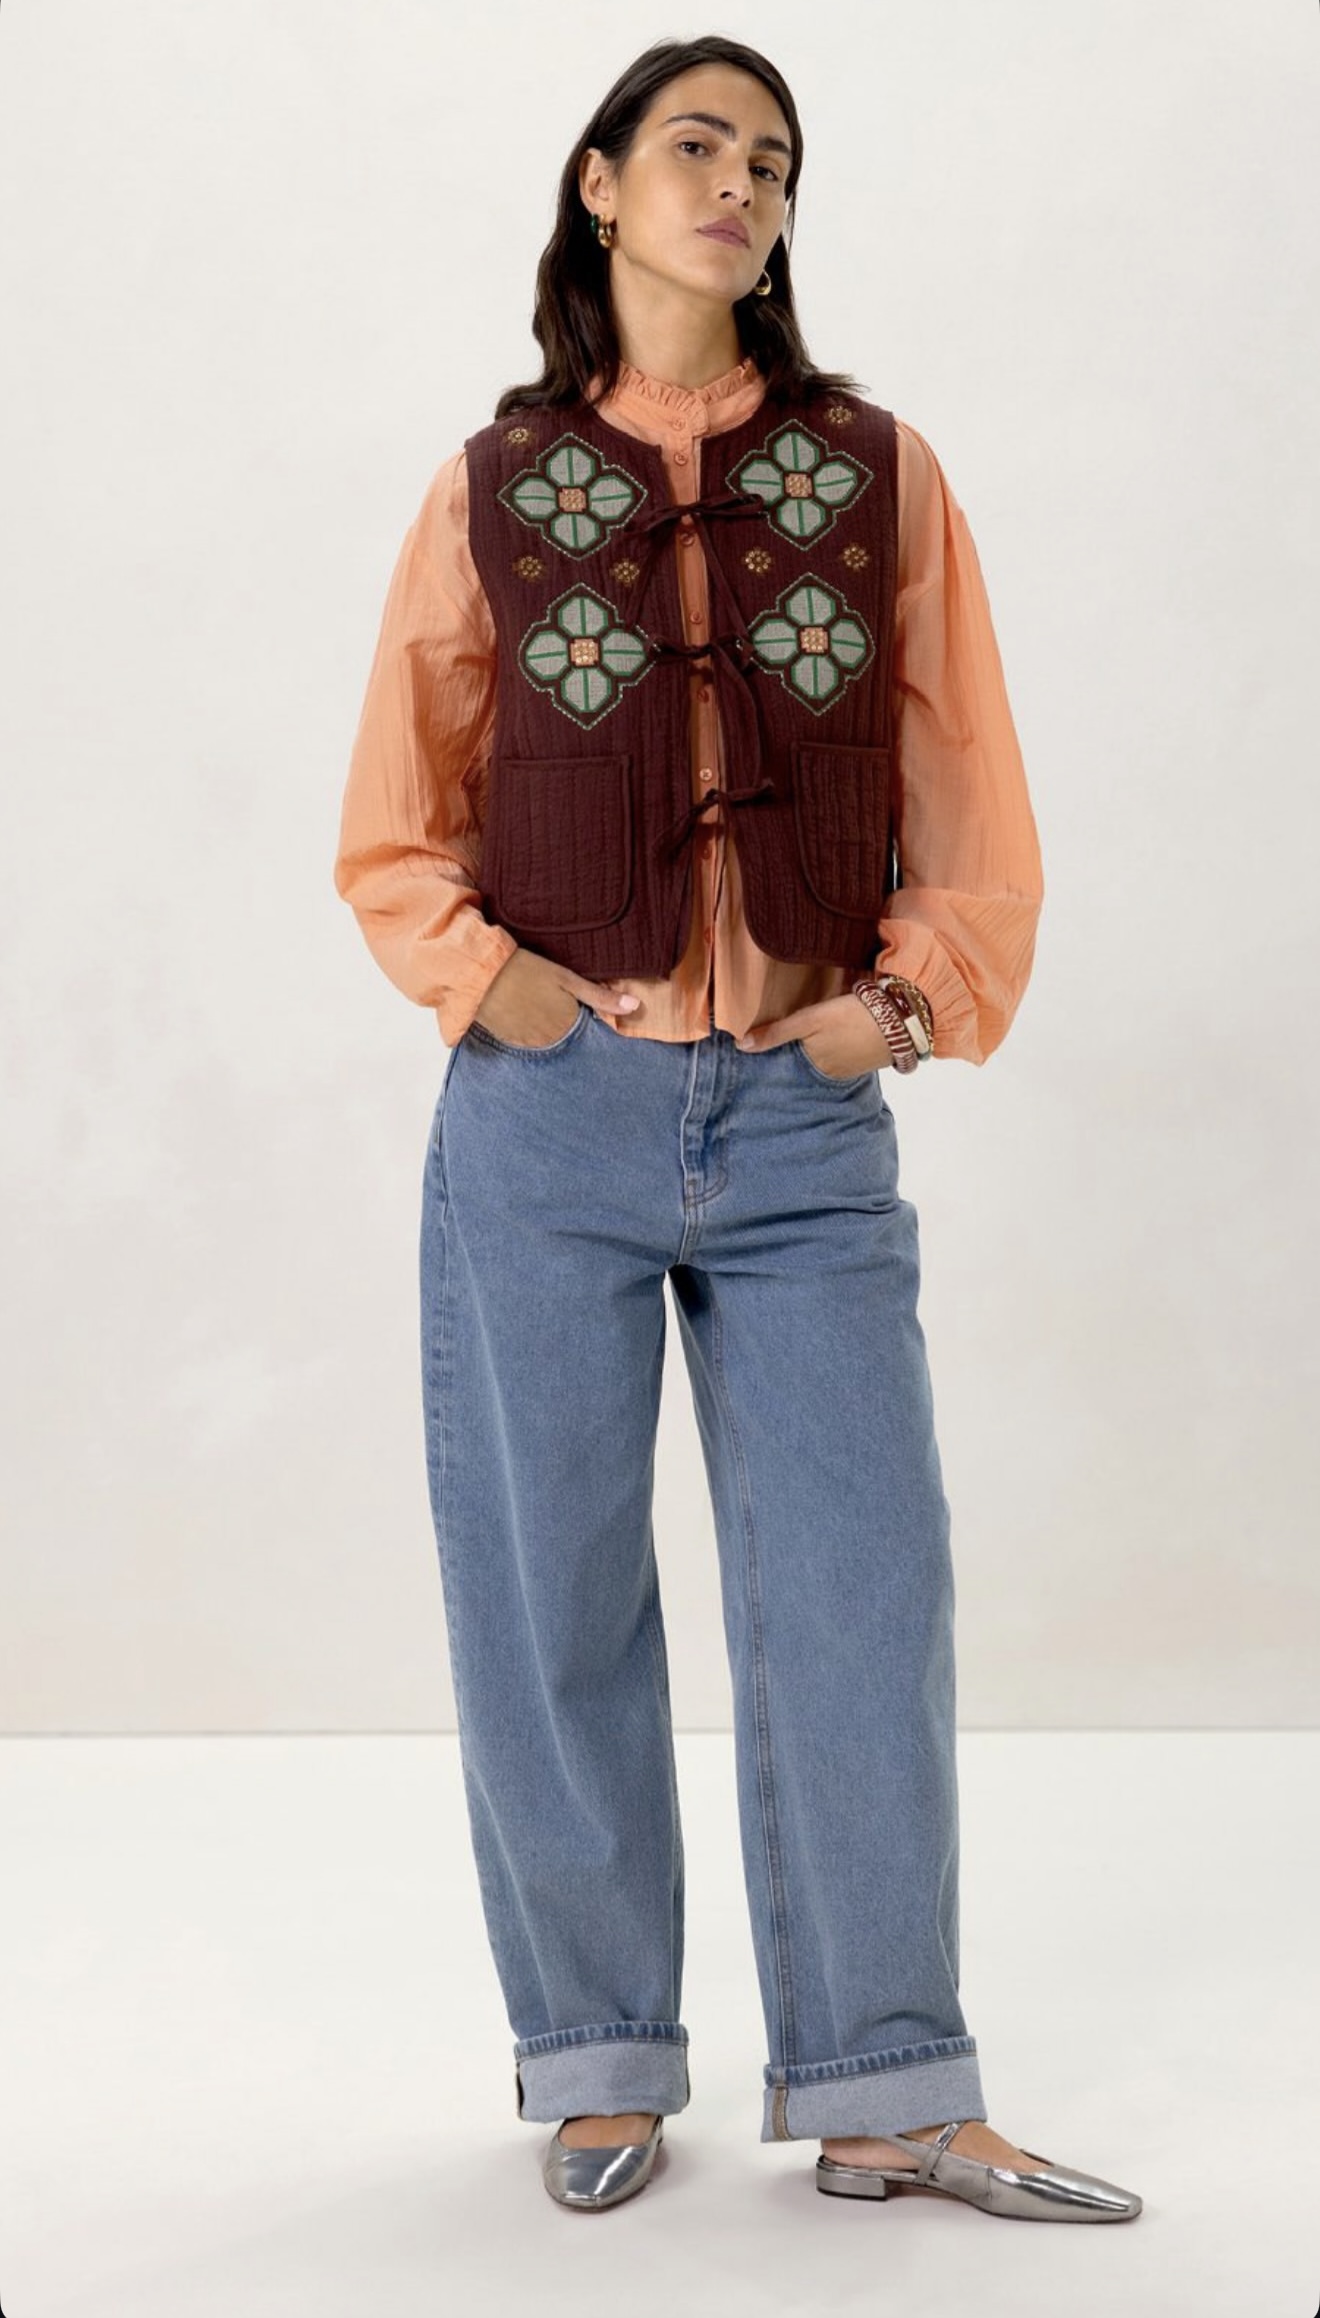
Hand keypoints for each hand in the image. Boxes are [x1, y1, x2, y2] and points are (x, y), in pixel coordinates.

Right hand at [473, 946, 640, 1045]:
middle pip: (562, 1034)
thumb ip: (601, 997)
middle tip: (544, 996)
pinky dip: (524, 1027)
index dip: (574, 1009)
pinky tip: (518, 1008)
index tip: (564, 997)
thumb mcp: (567, 979)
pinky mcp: (508, 1041)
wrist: (483, 974)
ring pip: (543, 1037)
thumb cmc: (528, 970)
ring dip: (541, 1023)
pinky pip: (524, 1039)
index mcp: (567, 1025)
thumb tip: (635, 1007)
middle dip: (559, 1018)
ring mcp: (527, 1043)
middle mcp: (549, 1041)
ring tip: (530, 1000)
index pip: (581, 1026)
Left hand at [735, 995, 892, 1074]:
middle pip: (808, 1058)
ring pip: (827, 1055)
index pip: (789, 1057)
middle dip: (802, 1049)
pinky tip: (842, 1033)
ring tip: (821, 1031)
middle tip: (802, 1030)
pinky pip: (845, 1053)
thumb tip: (741, 1046)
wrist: (903, 1019)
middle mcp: (831, 1073)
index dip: (782, 1046)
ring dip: (823, 1047)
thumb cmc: (852, 1017)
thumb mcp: (811, 1020)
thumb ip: (777, 1033)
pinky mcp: (867, 1058)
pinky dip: (840, 1045)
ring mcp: (852, 1067)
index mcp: (815, 1065)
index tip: (773, 1037)